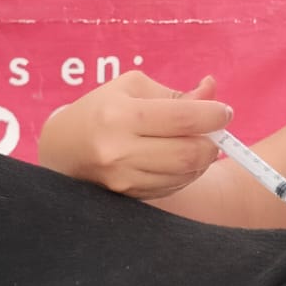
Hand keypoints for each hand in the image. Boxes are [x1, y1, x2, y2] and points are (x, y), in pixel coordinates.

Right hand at [36, 71, 230, 199]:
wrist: (62, 149)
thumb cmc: (101, 110)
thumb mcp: (133, 88)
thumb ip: (176, 93)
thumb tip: (212, 91)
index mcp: (120, 115)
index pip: (183, 118)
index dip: (213, 115)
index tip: (223, 112)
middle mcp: (119, 150)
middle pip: (189, 153)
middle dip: (212, 142)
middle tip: (214, 131)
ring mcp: (123, 178)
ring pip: (185, 174)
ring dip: (201, 159)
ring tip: (195, 143)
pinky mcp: (128, 196)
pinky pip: (173, 187)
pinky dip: (185, 173)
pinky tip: (178, 159)